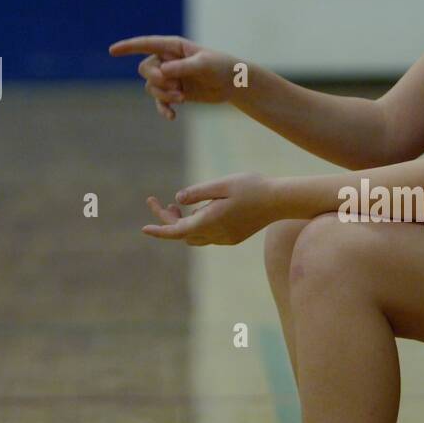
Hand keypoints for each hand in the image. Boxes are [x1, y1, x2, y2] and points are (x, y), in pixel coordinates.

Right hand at [109, 35, 238, 119]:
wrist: (233, 83)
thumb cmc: (221, 67)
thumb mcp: (204, 65)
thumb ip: (183, 67)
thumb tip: (163, 71)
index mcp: (173, 47)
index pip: (146, 44)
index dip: (128, 47)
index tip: (112, 51)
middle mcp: (168, 60)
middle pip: (145, 69)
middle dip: (156, 80)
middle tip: (176, 87)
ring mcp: (170, 77)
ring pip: (151, 87)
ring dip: (163, 95)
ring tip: (182, 98)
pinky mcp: (175, 92)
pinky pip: (160, 101)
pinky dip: (163, 108)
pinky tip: (172, 117)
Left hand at [143, 173, 278, 245]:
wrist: (280, 201)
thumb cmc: (252, 187)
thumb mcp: (222, 184)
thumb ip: (198, 191)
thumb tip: (178, 198)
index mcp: (210, 221)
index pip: (176, 230)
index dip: (159, 230)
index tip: (143, 228)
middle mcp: (216, 234)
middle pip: (183, 233)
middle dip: (169, 220)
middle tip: (162, 201)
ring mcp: (226, 238)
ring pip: (195, 237)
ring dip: (184, 224)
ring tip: (180, 205)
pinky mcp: (234, 238)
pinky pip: (209, 236)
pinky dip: (198, 225)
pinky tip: (203, 210)